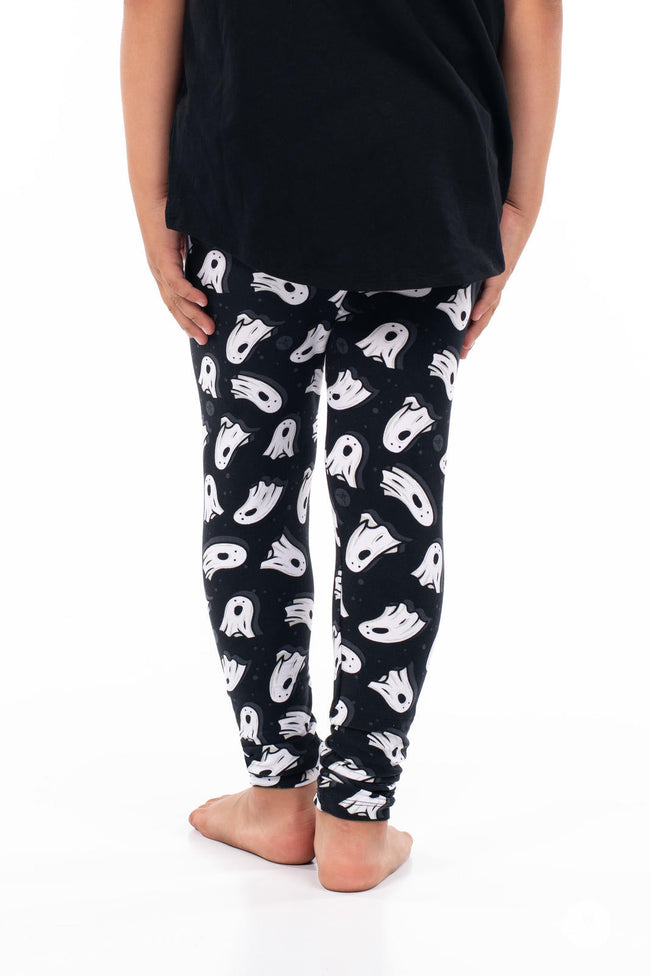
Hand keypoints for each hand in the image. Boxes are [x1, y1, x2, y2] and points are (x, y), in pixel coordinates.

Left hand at [140, 199, 215, 344]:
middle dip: (190, 325)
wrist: (153, 193)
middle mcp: (159, 271)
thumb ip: (198, 252)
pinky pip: (177, 282)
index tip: (199, 332)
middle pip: (174, 306)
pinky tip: (202, 303)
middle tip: (205, 341)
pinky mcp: (162, 256)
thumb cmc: (171, 212)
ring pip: (176, 299)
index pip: (174, 300)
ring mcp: (159, 266)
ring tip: (208, 328)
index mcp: (164, 269)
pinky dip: (189, 294)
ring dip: (193, 315)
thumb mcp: (188, 238)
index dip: (186, 318)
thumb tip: (219, 259)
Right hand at [460, 199, 535, 358]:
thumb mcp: (475, 250)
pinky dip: (484, 305)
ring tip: (468, 343)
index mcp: (489, 283)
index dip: (471, 329)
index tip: (461, 345)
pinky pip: (491, 291)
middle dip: (473, 336)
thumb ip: (463, 260)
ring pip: (488, 309)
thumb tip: (443, 265)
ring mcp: (498, 279)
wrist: (518, 213)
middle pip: (484, 317)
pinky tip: (476, 317)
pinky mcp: (500, 269)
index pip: (479, 310)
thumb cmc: (495, 230)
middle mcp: (495, 285)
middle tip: (462, 354)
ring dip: (478, 328)